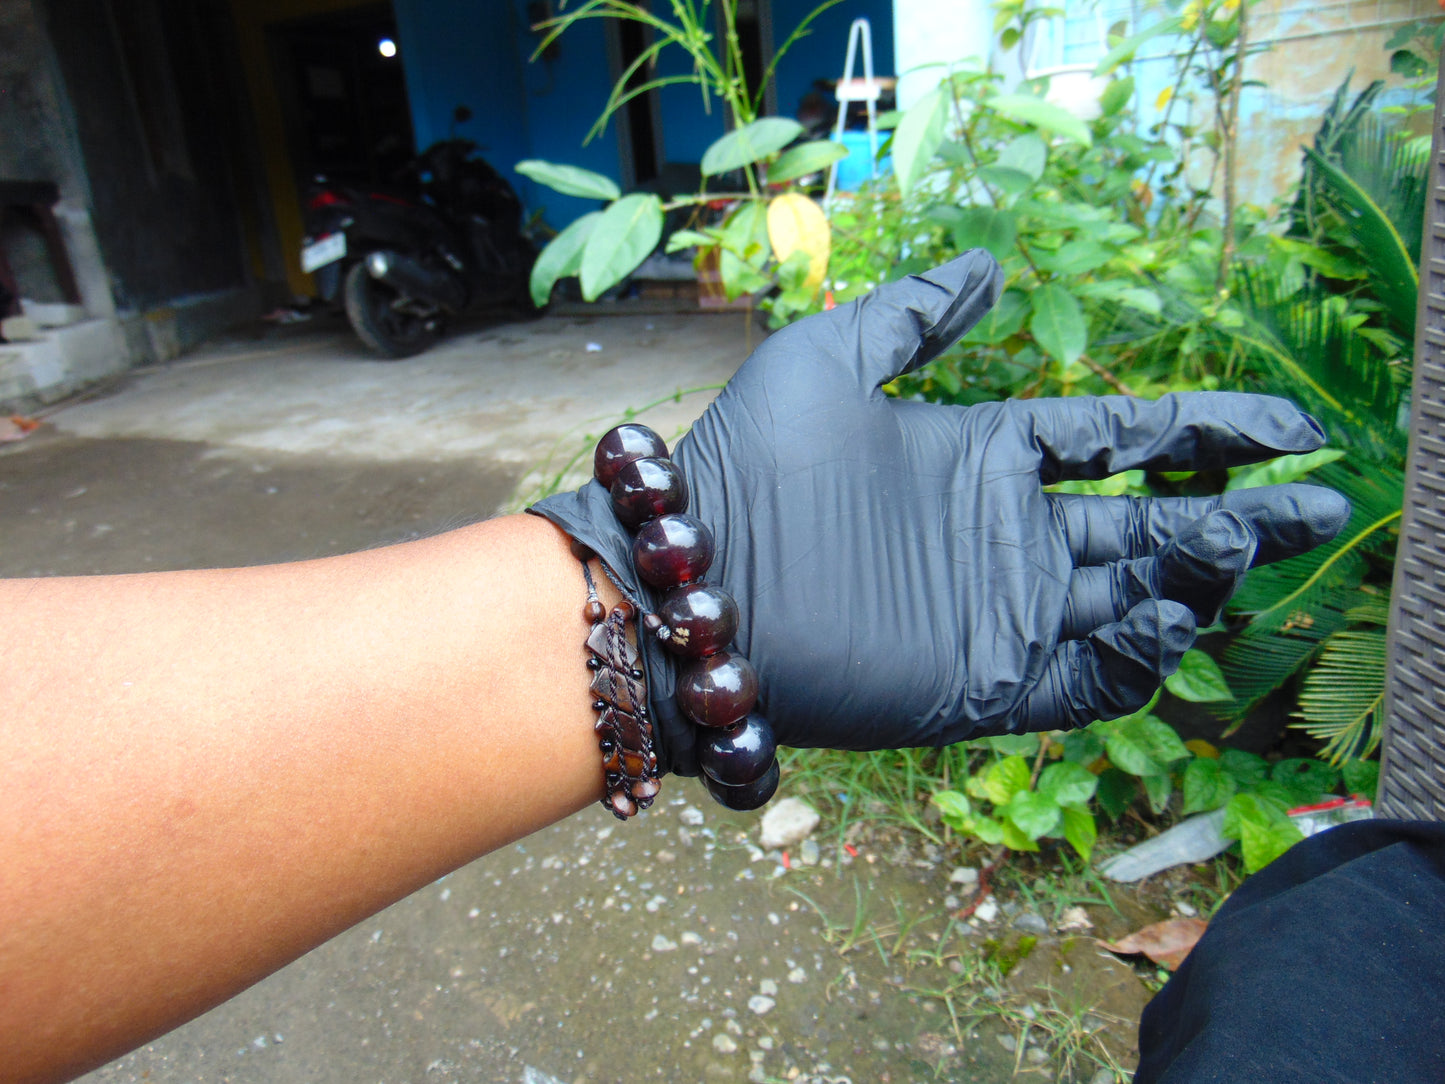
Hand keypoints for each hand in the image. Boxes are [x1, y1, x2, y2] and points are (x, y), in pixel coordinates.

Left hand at [534, 253, 1349, 772]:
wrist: (692, 583)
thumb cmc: (749, 466)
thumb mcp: (830, 359)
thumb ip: (914, 316)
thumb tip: (990, 267)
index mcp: (983, 456)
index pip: (1119, 441)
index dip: (1204, 431)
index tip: (1285, 426)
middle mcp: (1003, 535)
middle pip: (1150, 521)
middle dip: (1238, 512)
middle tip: (1320, 503)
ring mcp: (997, 611)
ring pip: (1132, 596)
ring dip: (1197, 575)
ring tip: (1246, 543)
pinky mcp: (981, 684)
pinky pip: (1088, 680)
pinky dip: (1140, 656)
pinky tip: (1171, 616)